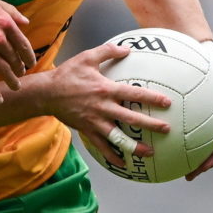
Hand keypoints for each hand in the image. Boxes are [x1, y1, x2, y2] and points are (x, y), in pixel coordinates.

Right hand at [0, 0, 36, 101]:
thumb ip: (11, 11)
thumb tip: (26, 22)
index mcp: (5, 23)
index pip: (23, 45)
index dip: (29, 56)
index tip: (30, 63)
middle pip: (14, 59)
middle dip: (20, 69)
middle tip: (20, 74)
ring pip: (4, 71)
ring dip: (12, 81)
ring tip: (15, 87)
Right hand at [53, 40, 172, 170]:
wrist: (46, 93)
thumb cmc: (67, 74)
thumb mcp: (87, 57)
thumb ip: (108, 51)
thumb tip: (127, 49)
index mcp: (105, 89)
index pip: (134, 94)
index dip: (151, 98)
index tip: (166, 103)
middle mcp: (103, 107)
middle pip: (131, 118)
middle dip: (151, 125)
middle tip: (166, 129)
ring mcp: (95, 121)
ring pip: (118, 137)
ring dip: (135, 146)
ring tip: (149, 153)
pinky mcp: (87, 130)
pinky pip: (102, 146)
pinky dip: (112, 156)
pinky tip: (123, 164)